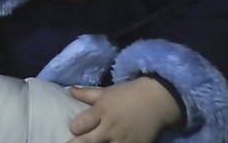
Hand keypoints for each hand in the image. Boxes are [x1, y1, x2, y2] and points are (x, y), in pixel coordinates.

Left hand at [67, 78, 182, 142]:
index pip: (78, 125)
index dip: (74, 128)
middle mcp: (109, 127)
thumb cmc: (129, 94)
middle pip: (85, 142)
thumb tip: (69, 90)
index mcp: (101, 111)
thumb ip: (86, 94)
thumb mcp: (106, 92)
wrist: (158, 101)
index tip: (75, 129)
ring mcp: (122, 140)